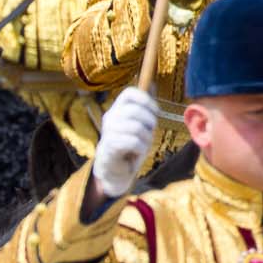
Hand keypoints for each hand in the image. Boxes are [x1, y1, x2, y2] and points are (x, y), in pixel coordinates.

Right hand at [92, 86, 157, 200]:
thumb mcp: (140, 127)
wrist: (115, 171)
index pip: (129, 94)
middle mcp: (110, 118)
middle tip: (148, 134)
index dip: (146, 100)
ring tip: (142, 146)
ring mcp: (107, 132)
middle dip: (149, 123)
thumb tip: (153, 91)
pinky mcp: (109, 147)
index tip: (155, 113)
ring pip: (136, 127)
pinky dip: (140, 149)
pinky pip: (133, 142)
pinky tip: (136, 153)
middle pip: (135, 111)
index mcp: (117, 110)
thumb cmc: (130, 148)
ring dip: (146, 139)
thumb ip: (144, 112)